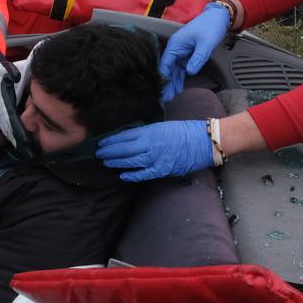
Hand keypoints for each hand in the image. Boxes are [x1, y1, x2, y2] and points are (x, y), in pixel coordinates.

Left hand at [96, 120, 213, 182]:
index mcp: (150, 131)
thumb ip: (147, 132)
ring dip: (116, 162)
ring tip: (106, 162)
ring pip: (130, 161)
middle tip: (98, 153)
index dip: (111, 140)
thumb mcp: (163, 126)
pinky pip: (143, 174)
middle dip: (109, 151)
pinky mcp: (162, 169)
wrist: (203, 142)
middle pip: (123, 149)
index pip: (124, 136)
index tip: (102, 142)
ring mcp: (155, 158)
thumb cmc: (185, 131)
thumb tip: (132, 137)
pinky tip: (123, 175)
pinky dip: (132, 175)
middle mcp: (150, 144)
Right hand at [159, 3, 231, 101]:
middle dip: (166, 83)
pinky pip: (181, 69)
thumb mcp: (205, 44)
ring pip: (173, 71)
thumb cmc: (210, 27)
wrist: (218, 18)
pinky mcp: (187, 56)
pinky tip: (177, 88)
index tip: (161, 89)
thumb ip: (197, 58)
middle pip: (168, 69)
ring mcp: (181, 53)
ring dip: (172, 83)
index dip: (162, 77)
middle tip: (165, 98)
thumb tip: (189, 72)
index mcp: (176, 44)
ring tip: (170, 97)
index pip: (165, 63)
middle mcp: (176, 49)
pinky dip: (179, 78)